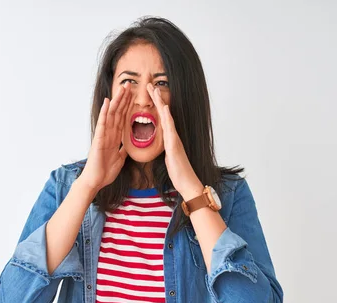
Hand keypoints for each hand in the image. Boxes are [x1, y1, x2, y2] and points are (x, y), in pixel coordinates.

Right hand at [79, 82, 131, 193]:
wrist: (96, 181)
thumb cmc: (105, 171)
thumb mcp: (119, 159)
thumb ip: (122, 150)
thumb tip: (127, 146)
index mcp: (115, 137)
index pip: (122, 118)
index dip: (128, 106)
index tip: (133, 95)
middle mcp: (109, 133)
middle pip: (117, 112)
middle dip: (124, 98)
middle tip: (129, 84)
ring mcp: (103, 135)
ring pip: (111, 114)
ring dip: (117, 100)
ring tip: (121, 88)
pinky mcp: (99, 139)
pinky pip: (102, 124)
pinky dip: (104, 112)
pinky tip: (107, 102)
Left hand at [146, 83, 203, 199]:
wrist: (187, 182)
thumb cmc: (178, 172)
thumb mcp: (169, 158)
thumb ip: (167, 148)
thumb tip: (164, 143)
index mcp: (169, 138)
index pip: (161, 118)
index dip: (155, 106)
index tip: (149, 94)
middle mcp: (172, 136)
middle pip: (164, 114)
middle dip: (157, 99)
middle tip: (150, 85)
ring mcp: (174, 139)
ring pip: (167, 118)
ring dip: (162, 103)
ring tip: (156, 90)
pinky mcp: (174, 146)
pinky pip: (170, 130)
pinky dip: (168, 118)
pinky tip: (164, 109)